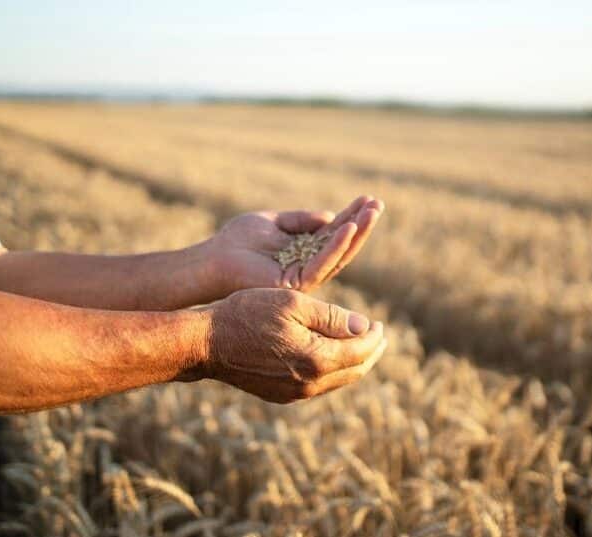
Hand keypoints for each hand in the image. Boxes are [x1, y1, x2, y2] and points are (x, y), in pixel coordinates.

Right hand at [180, 288, 386, 402]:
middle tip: (378, 335)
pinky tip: (330, 355)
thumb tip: (365, 327)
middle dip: (370, 352)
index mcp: (316, 359)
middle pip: (355, 371)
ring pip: (338, 381)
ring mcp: (295, 394)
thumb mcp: (293, 304)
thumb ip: (332, 317)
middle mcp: (310, 384)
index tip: (379, 323)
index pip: (361, 351)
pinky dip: (332, 370)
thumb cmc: (248, 314)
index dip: (374, 336)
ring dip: (353, 362)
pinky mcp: (282, 395)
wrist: (207, 343)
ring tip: (360, 344)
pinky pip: (319, 385)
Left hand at [211, 196, 383, 292]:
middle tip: (378, 204)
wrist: (213, 259)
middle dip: (361, 225)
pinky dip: (336, 246)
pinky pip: (321, 264)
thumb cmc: (237, 240)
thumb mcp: (274, 221)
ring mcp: (304, 277)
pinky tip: (348, 228)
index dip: (352, 216)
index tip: (368, 198)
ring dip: (356, 233)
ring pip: (338, 256)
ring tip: (372, 212)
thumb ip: (300, 219)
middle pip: (342, 245)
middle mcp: (308, 266)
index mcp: (304, 252)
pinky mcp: (296, 283)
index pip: (334, 233)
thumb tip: (330, 216)